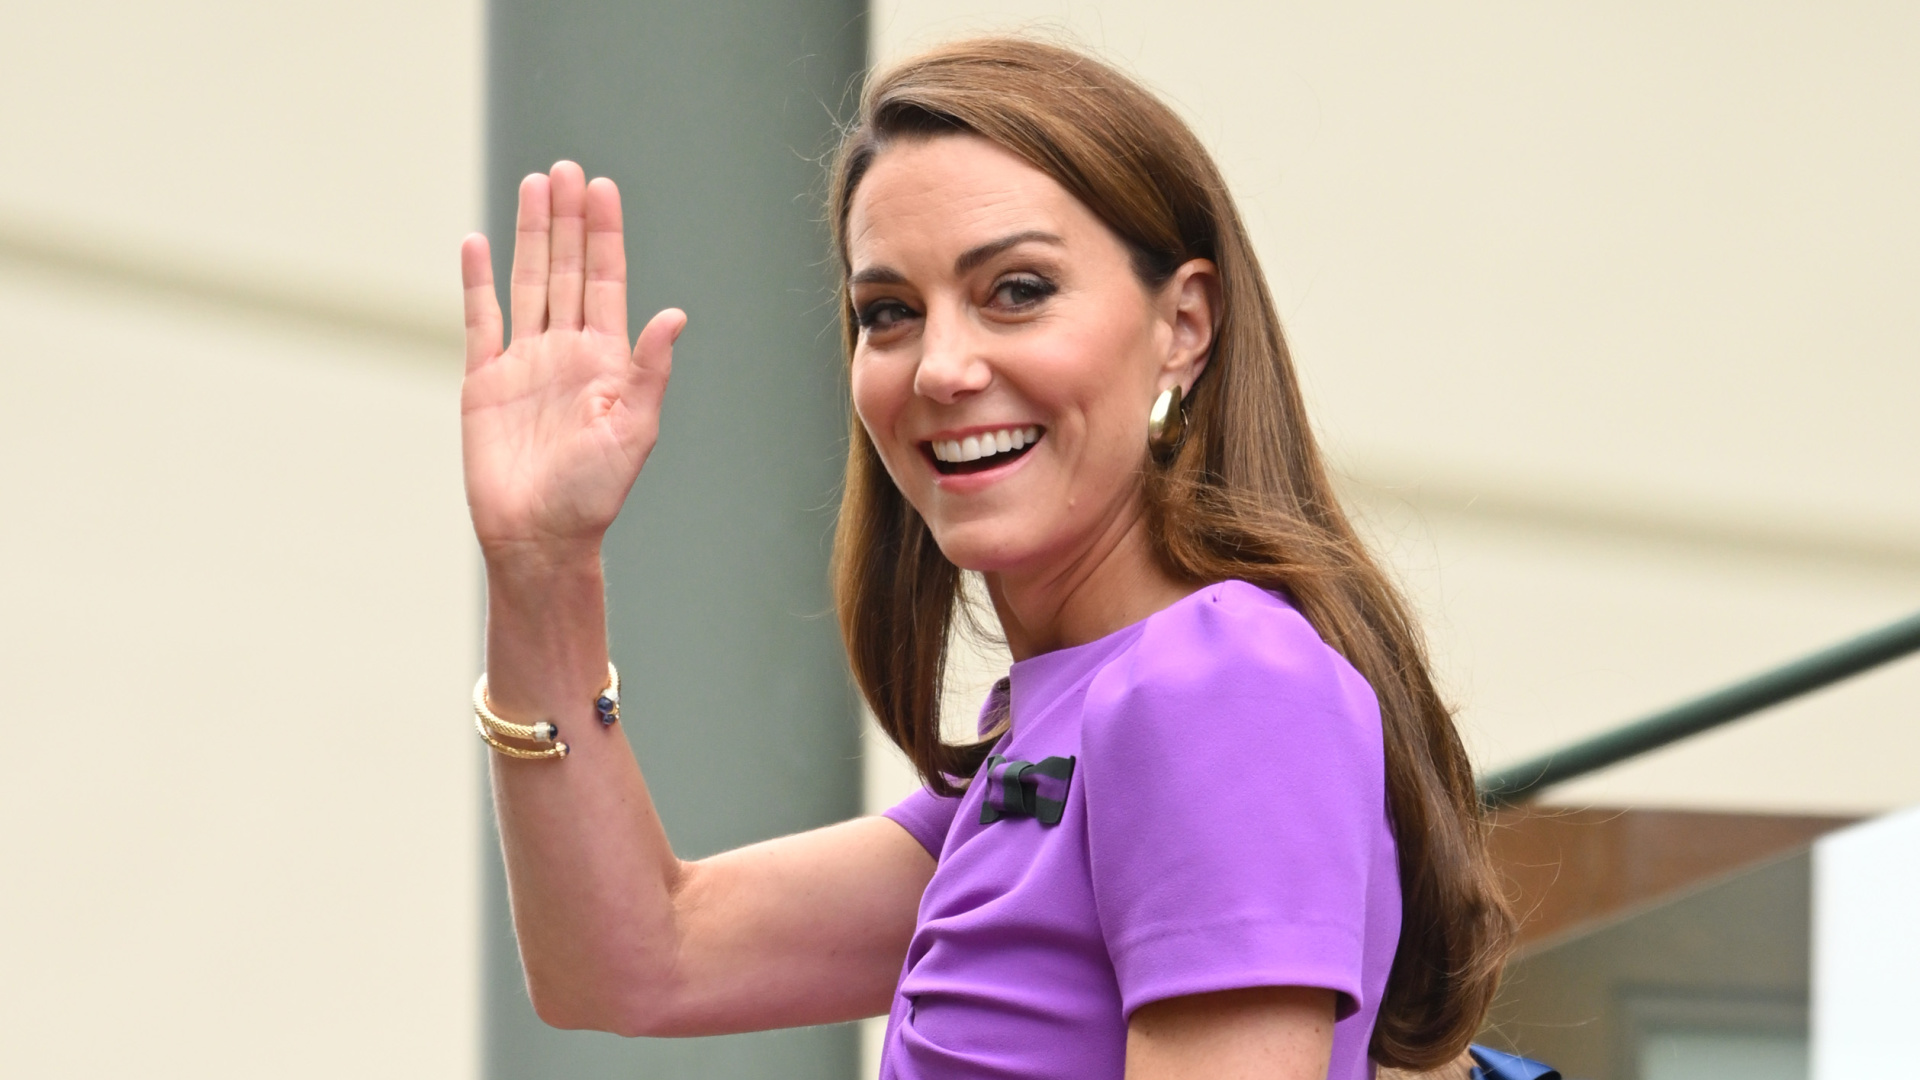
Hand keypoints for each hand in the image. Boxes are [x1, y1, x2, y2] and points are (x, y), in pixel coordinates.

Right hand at [460, 161, 685, 564]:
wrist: (538, 537)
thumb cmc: (594, 494)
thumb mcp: (635, 430)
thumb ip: (650, 370)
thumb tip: (675, 314)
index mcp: (606, 360)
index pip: (605, 281)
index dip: (604, 235)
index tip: (603, 188)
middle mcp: (566, 352)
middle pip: (565, 269)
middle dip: (568, 220)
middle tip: (568, 169)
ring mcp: (524, 362)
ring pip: (527, 283)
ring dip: (529, 235)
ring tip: (534, 186)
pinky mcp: (483, 380)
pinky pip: (480, 319)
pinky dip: (478, 282)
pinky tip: (478, 243)